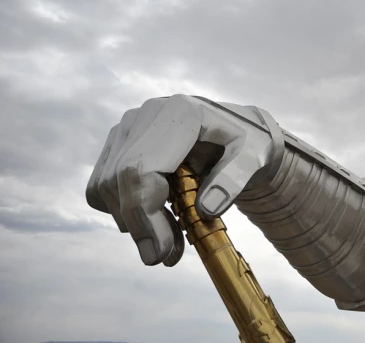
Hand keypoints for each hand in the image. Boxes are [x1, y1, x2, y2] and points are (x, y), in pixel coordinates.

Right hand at [86, 95, 278, 266]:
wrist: (240, 129)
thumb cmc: (250, 143)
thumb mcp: (255, 158)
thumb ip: (234, 180)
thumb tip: (206, 209)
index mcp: (181, 113)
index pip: (142, 168)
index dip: (144, 214)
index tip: (161, 252)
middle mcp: (147, 114)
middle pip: (120, 179)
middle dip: (140, 227)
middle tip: (167, 257)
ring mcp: (128, 126)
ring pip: (107, 186)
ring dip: (134, 222)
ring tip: (173, 238)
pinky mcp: (119, 142)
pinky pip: (103, 185)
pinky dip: (124, 210)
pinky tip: (159, 216)